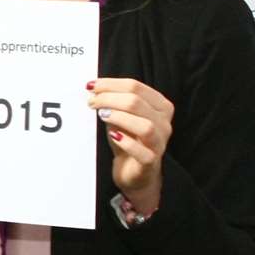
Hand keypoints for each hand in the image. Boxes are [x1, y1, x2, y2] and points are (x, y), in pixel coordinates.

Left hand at [88, 77, 173, 215]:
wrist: (133, 171)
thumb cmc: (127, 139)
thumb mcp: (120, 116)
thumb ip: (113, 102)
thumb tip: (94, 87)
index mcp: (160, 106)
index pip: (136, 87)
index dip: (111, 84)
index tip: (91, 86)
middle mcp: (164, 123)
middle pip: (137, 102)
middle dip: (109, 98)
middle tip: (91, 102)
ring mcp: (159, 143)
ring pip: (145, 125)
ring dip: (119, 117)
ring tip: (102, 115)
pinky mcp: (150, 161)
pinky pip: (143, 151)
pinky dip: (127, 142)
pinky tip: (113, 136)